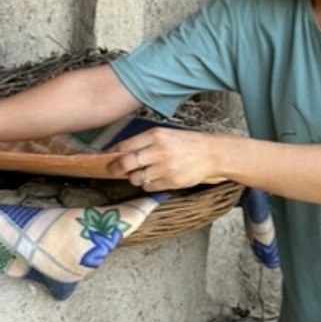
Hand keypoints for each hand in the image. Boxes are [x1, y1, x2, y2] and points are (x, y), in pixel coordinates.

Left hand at [113, 127, 230, 192]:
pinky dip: (147, 185)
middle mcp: (159, 151)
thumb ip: (143, 142)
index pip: (125, 146)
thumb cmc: (186, 143)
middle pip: (126, 163)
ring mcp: (166, 168)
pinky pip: (149, 187)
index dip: (113, 154)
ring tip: (140, 174)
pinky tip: (154, 178)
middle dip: (116, 169)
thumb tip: (119, 152)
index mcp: (155, 136)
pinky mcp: (172, 182)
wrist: (212, 154)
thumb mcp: (164, 134)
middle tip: (113, 170)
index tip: (108, 158)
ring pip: (136, 178)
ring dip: (134, 178)